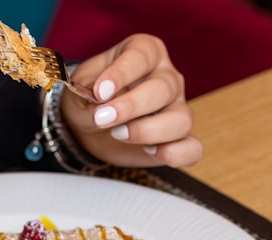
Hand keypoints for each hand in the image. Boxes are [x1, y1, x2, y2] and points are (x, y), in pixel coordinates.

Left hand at [59, 34, 203, 167]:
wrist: (89, 126)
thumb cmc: (90, 98)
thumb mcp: (79, 87)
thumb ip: (87, 91)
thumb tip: (99, 106)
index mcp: (146, 52)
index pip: (141, 56)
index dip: (121, 74)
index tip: (100, 92)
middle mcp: (167, 77)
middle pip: (163, 89)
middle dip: (131, 107)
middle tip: (102, 119)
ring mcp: (178, 108)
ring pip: (182, 119)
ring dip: (148, 131)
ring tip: (118, 134)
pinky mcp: (179, 139)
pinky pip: (192, 148)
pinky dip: (174, 154)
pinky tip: (149, 151)